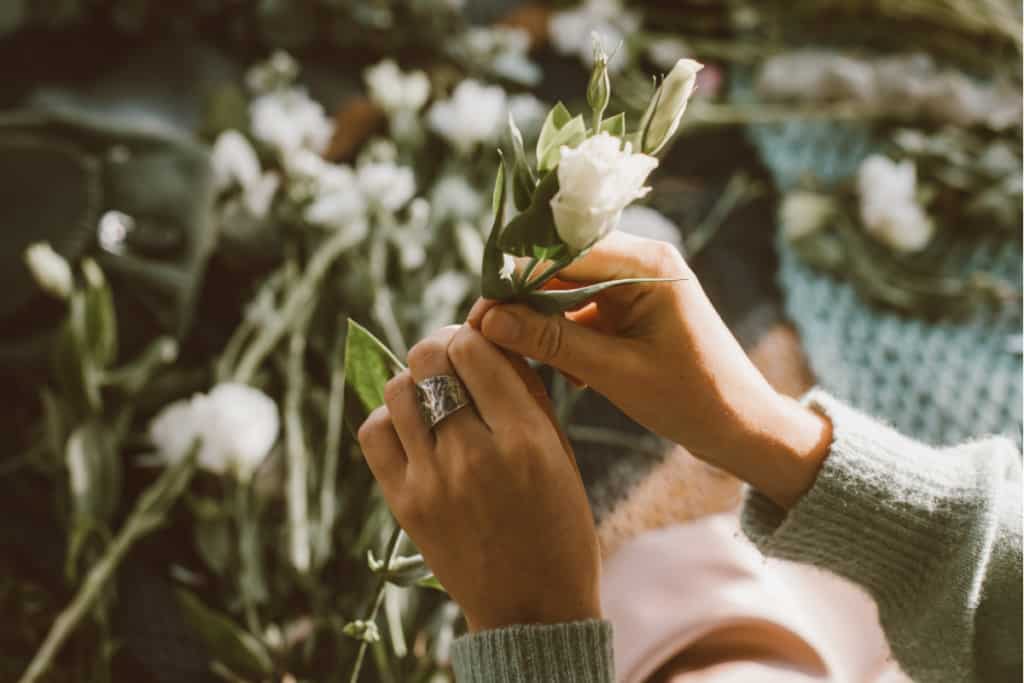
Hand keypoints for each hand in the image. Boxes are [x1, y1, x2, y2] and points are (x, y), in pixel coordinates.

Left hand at [357, 325, 600, 631]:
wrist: (532, 608)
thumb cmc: (558, 524)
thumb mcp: (559, 453)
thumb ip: (526, 393)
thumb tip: (488, 339)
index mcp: (525, 440)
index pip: (474, 349)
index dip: (472, 334)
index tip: (477, 342)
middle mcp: (474, 455)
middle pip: (428, 359)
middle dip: (440, 346)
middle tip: (452, 358)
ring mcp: (432, 481)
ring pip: (397, 389)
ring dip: (415, 380)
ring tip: (433, 395)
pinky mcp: (404, 505)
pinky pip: (374, 432)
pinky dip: (390, 418)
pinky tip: (413, 429)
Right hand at [468, 232, 830, 507]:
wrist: (742, 426)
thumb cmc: (691, 399)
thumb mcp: (614, 373)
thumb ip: (551, 342)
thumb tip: (489, 320)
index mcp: (648, 263)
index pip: (562, 252)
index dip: (515, 279)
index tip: (479, 313)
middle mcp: (641, 260)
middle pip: (560, 267)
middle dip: (524, 303)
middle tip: (486, 337)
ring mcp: (636, 284)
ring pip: (566, 291)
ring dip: (544, 325)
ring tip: (527, 363)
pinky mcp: (632, 308)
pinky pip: (582, 311)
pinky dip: (566, 338)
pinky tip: (568, 376)